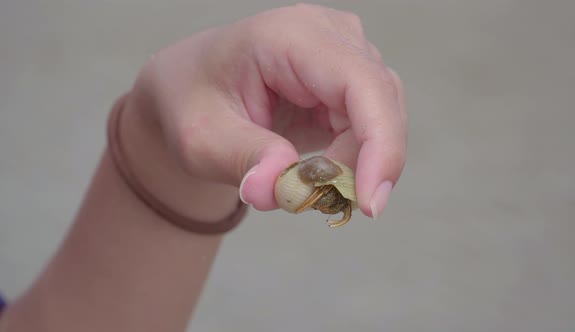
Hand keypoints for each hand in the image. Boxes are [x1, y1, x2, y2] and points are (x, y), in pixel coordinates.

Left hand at [123, 4, 406, 220]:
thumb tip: (278, 189)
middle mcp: (327, 35)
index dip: (379, 142)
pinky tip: (319, 174)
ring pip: (382, 117)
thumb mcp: (200, 138)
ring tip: (306, 186)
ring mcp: (341, 55)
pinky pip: (371, 126)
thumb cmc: (192, 103)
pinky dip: (354, 160)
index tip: (369, 202)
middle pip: (380, 102)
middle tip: (324, 204)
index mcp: (288, 35)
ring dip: (357, 164)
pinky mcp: (345, 81)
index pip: (359, 82)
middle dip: (366, 163)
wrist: (191, 92)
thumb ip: (242, 159)